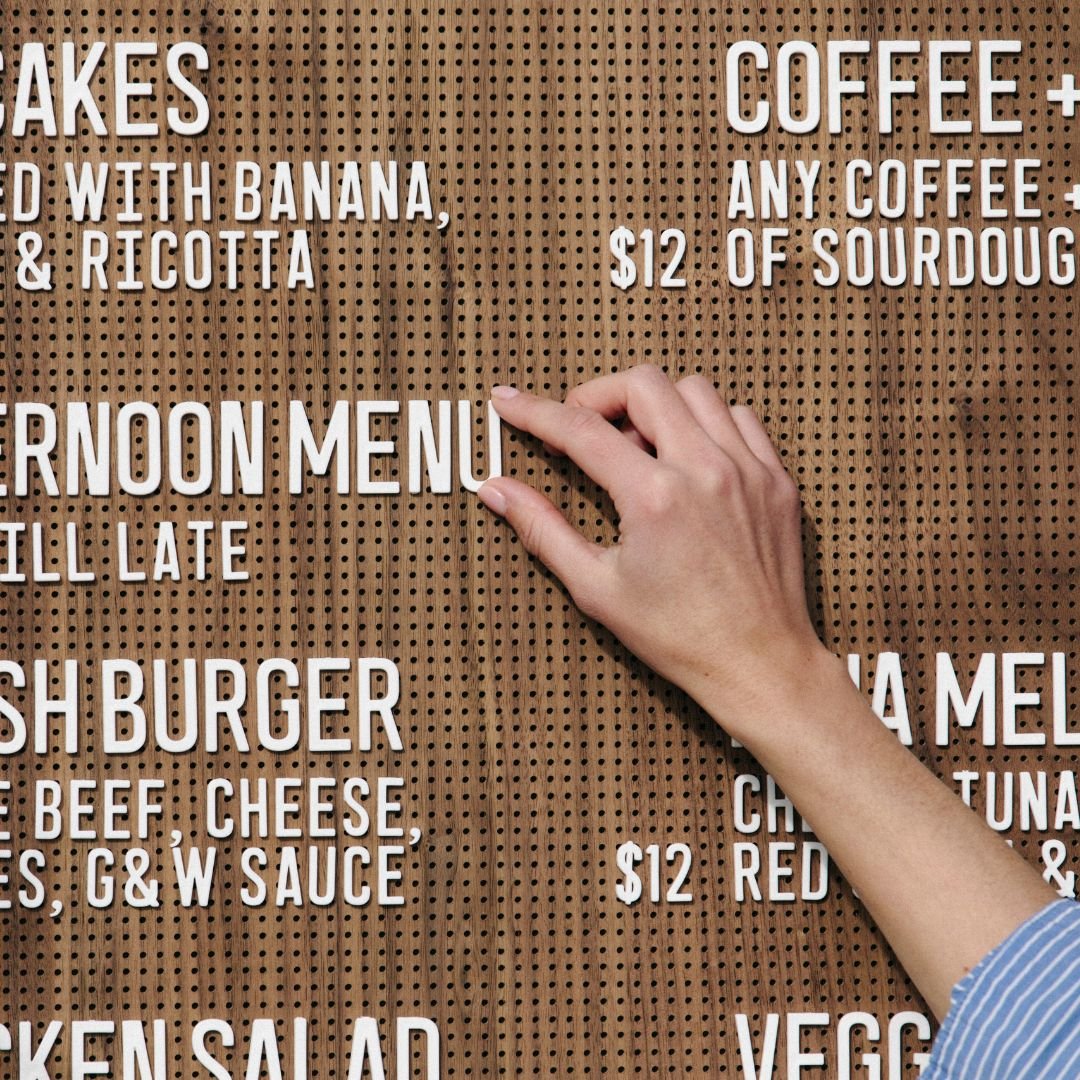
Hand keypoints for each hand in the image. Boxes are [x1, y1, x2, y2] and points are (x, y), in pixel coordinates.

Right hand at [477, 365, 835, 736]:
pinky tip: (687, 457)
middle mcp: (705, 470)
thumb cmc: (681, 636)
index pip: (581, 428)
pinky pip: (740, 418)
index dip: (535, 411)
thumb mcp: (596, 588)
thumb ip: (542, 530)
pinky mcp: (777, 480)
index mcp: (655, 498)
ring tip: (636, 447)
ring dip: (655, 405)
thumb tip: (498, 491)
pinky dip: (706, 423)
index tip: (510, 403)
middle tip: (580, 429)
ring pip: (695, 391)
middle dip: (598, 396)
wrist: (759, 664)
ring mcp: (748, 470)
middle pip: (642, 384)